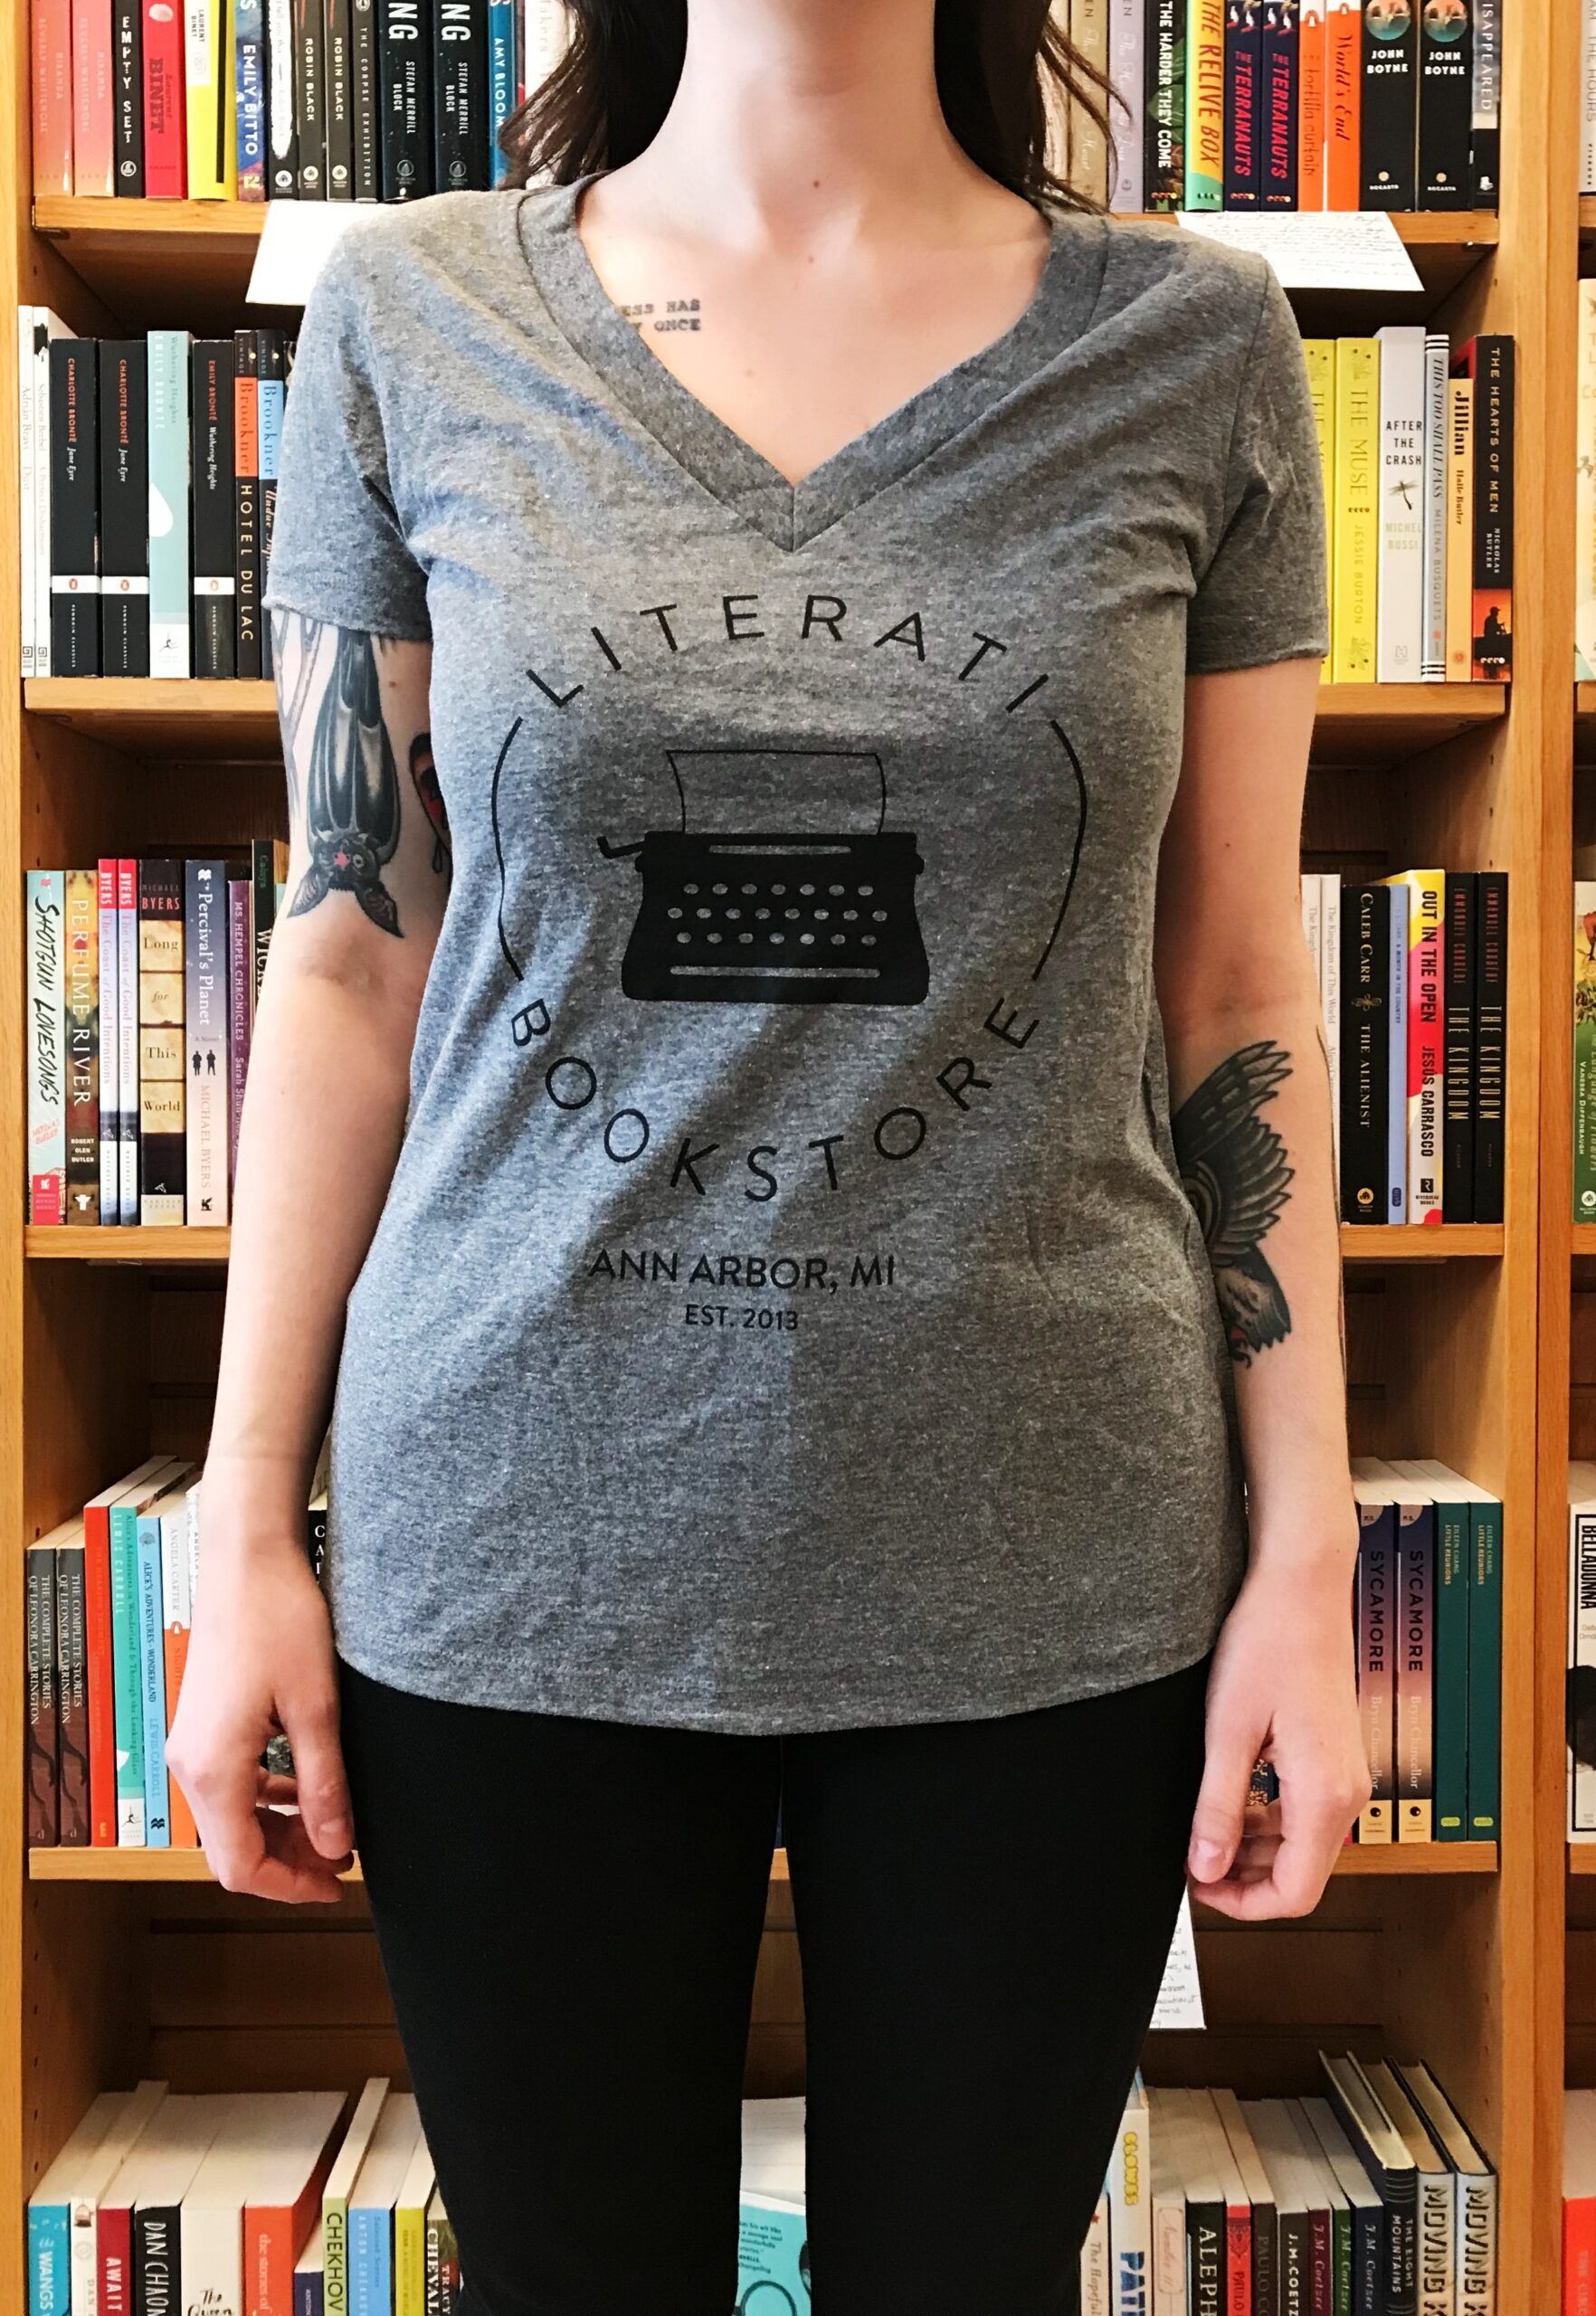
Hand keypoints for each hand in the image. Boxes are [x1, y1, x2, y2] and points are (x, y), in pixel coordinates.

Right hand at [167, 1479, 353, 1902]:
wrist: (247, 1560)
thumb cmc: (279, 1621)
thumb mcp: (316, 1709)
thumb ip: (323, 1785)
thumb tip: (334, 1847)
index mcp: (215, 1770)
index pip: (241, 1867)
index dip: (290, 1887)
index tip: (336, 1887)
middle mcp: (190, 1765)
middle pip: (231, 1849)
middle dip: (287, 1863)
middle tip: (341, 1860)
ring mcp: (192, 1744)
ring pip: (231, 1818)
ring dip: (278, 1831)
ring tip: (332, 1826)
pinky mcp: (203, 1724)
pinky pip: (230, 1783)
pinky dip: (266, 1798)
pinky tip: (304, 1785)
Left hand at [1186, 1557, 1369, 1920]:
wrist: (1301, 1589)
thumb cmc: (1269, 1642)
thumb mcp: (1227, 1731)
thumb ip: (1219, 1806)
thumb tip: (1206, 1866)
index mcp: (1324, 1794)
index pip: (1295, 1892)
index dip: (1245, 1904)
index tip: (1202, 1889)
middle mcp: (1346, 1792)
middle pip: (1302, 1874)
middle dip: (1246, 1879)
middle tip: (1195, 1862)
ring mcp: (1345, 1774)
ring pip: (1303, 1845)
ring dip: (1255, 1850)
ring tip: (1206, 1832)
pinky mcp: (1335, 1757)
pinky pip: (1305, 1810)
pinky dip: (1269, 1819)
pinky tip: (1234, 1799)